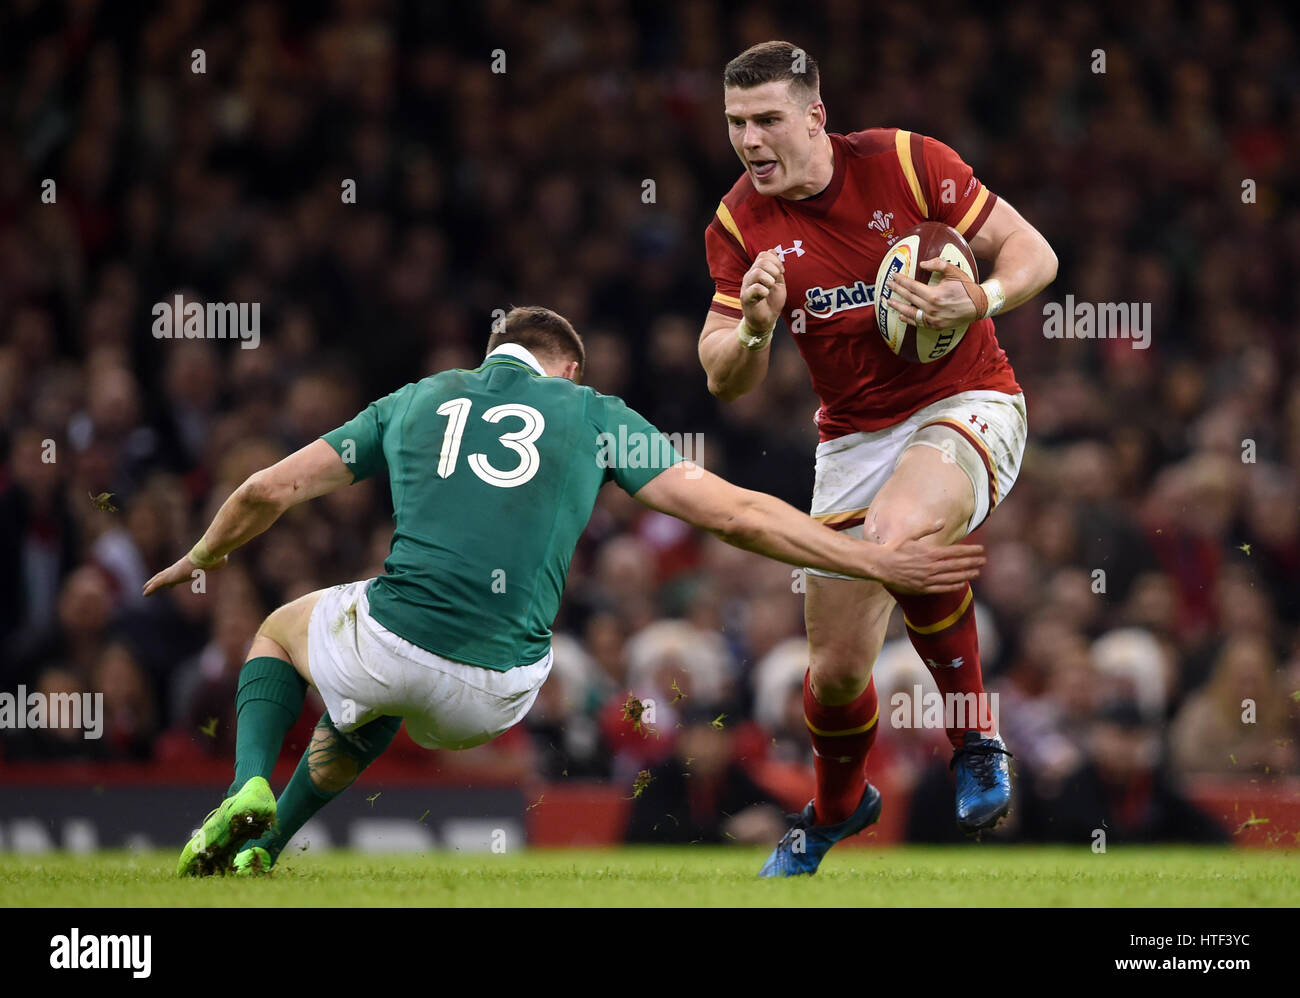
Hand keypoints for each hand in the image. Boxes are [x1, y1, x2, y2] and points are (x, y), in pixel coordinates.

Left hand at [143, 553, 226, 595]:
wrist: (206, 555)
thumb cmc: (212, 558)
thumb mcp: (216, 561)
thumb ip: (218, 561)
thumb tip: (224, 559)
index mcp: (188, 565)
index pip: (178, 572)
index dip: (173, 577)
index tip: (171, 583)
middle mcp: (179, 567)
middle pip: (166, 574)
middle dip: (159, 579)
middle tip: (152, 584)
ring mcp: (173, 571)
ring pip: (159, 579)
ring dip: (151, 584)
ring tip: (145, 589)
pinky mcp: (170, 576)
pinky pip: (157, 584)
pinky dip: (151, 589)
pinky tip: (145, 593)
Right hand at [740, 249, 785, 332]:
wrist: (766, 320)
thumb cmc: (771, 302)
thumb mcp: (778, 282)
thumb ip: (776, 268)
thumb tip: (772, 250)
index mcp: (757, 271)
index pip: (763, 255)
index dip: (776, 260)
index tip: (781, 272)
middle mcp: (750, 276)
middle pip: (761, 261)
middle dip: (774, 269)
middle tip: (776, 280)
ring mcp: (746, 287)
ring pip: (757, 272)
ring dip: (770, 280)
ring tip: (770, 287)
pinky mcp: (746, 298)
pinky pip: (755, 288)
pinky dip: (764, 291)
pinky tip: (765, 296)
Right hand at [868, 519, 984, 592]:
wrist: (880, 565)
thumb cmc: (894, 548)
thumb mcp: (910, 535)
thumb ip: (927, 528)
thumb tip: (942, 521)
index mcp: (930, 552)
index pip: (956, 551)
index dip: (970, 550)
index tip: (981, 550)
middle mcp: (931, 566)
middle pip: (958, 564)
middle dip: (973, 562)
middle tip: (984, 561)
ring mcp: (927, 579)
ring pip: (952, 578)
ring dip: (966, 575)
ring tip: (977, 573)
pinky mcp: (922, 588)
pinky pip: (942, 588)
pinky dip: (953, 586)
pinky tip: (961, 584)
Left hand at [885, 257, 980, 328]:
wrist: (980, 305)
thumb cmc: (967, 287)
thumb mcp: (954, 271)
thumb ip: (938, 264)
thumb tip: (922, 264)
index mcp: (934, 294)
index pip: (912, 286)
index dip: (901, 280)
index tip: (893, 276)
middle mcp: (931, 308)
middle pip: (909, 298)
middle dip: (896, 290)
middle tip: (887, 285)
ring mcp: (933, 319)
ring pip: (910, 313)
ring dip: (897, 307)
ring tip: (888, 301)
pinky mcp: (936, 326)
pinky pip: (919, 323)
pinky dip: (909, 319)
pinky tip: (901, 316)